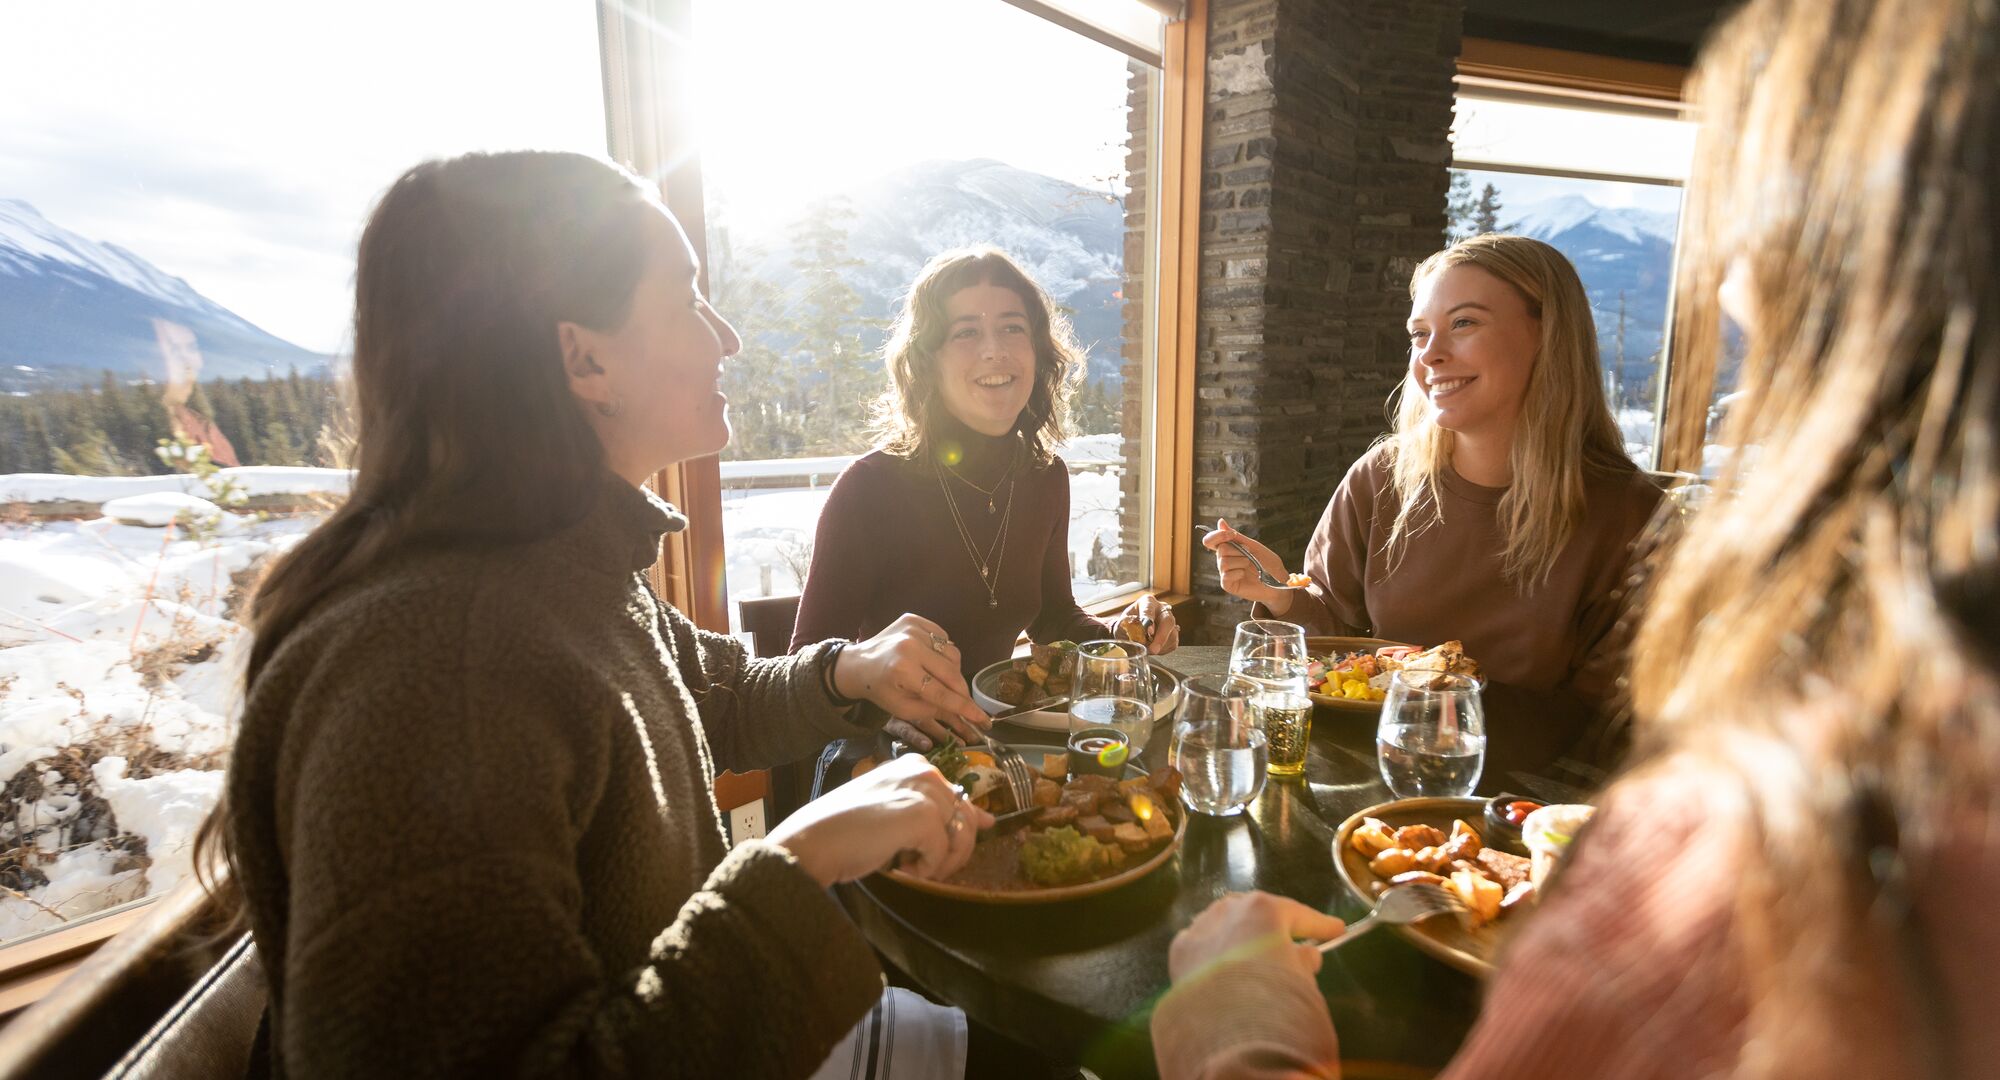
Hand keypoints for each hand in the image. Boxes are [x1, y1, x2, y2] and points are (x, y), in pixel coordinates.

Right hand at [767, 752, 993, 886]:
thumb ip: (937, 812)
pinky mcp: (923, 816)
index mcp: (916, 766)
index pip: (959, 800)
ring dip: (941, 863)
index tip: (947, 850)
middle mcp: (925, 772)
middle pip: (967, 820)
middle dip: (949, 852)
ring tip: (912, 869)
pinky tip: (900, 868)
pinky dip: (924, 870)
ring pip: (961, 837)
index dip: (957, 830)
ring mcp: (925, 792)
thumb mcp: (895, 812)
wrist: (814, 840)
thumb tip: (989, 820)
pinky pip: (942, 854)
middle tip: (918, 865)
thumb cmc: (845, 829)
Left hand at [834, 613, 988, 750]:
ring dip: (952, 670)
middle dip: (962, 691)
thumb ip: (933, 711)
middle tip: (969, 704)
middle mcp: (910, 646)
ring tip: (940, 679)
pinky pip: (944, 638)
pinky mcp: (914, 619)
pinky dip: (943, 652)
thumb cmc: (880, 690)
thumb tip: (963, 712)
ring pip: (952, 654)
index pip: (942, 693)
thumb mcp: (903, 709)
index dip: (964, 707)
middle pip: (951, 672)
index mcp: (903, 671)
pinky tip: (931, 660)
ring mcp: (913, 629)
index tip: (983, 718)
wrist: (859, 663)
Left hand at [1119, 595, 1179, 654]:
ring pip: (1172, 634)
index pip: (1149, 608)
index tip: (1148, 631)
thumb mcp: (1121, 623)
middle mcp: (1162, 609)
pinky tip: (1154, 649)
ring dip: (1160, 646)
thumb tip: (1131, 631)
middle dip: (1161, 637)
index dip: (1149, 619)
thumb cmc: (1127, 624)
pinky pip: (1173, 643)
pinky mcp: (1173, 632)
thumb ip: (1125, 626)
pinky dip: (1163, 650)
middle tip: (1153, 650)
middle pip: (1167, 621)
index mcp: (1147, 602)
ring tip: (1148, 650)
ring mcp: (1170, 620)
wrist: (1132, 630)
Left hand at [1168, 891, 1345, 983]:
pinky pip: (1203, 944)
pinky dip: (1215, 950)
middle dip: (1274, 925)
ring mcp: (1201, 927)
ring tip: (1253, 948)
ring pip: (1224, 922)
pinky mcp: (1180, 951)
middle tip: (1292, 938)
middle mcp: (1229, 910)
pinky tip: (1221, 962)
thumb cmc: (1275, 995)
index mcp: (1264, 910)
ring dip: (1240, 934)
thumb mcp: (1303, 979)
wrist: (1228, 1027)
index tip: (1337, 930)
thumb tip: (1305, 954)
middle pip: (1256, 913)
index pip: (1300, 915)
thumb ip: (1304, 962)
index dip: (1321, 925)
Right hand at [1199, 518, 1294, 613]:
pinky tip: (1245, 575)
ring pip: (1224, 562)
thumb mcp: (1253, 546)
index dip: (1217, 535)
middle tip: (1249, 555)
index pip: (1211, 540)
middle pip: (1221, 549)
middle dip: (1238, 550)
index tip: (1231, 534)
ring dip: (1241, 562)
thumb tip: (1220, 522)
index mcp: (1229, 549)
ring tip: (1250, 566)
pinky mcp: (1228, 585)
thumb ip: (1236, 536)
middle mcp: (1224, 560)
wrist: (1278, 580)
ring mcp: (1225, 573)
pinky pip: (1226, 576)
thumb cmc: (1267, 563)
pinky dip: (1238, 573)